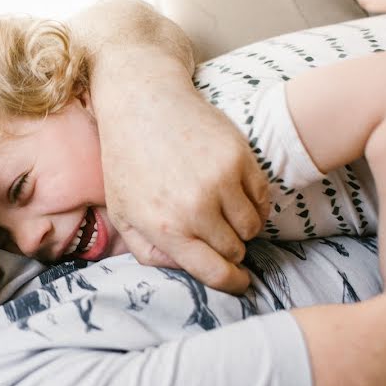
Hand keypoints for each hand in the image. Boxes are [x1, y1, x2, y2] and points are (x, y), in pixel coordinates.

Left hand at [70, 0, 268, 292]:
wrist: (142, 102)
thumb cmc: (127, 162)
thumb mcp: (123, 213)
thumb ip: (149, 251)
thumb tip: (186, 270)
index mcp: (165, 227)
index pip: (216, 274)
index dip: (232, 283)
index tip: (239, 283)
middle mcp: (195, 207)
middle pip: (236, 251)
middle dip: (230, 252)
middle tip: (219, 239)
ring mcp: (221, 180)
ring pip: (253, 226)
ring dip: (243, 228)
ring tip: (223, 215)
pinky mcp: (240, 156)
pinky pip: (263, 198)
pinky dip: (254, 203)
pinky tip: (234, 194)